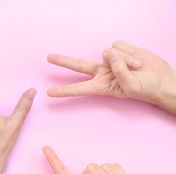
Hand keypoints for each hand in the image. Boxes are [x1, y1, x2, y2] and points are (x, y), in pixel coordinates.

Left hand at [47, 41, 175, 113]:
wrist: (160, 79)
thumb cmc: (145, 88)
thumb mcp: (130, 86)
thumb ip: (118, 70)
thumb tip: (110, 53)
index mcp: (101, 86)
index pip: (79, 88)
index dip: (64, 90)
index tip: (49, 93)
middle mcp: (102, 73)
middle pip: (78, 65)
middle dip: (63, 61)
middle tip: (48, 58)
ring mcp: (110, 61)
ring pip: (108, 52)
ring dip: (124, 59)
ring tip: (136, 68)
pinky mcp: (120, 50)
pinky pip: (119, 46)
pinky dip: (129, 52)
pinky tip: (137, 60)